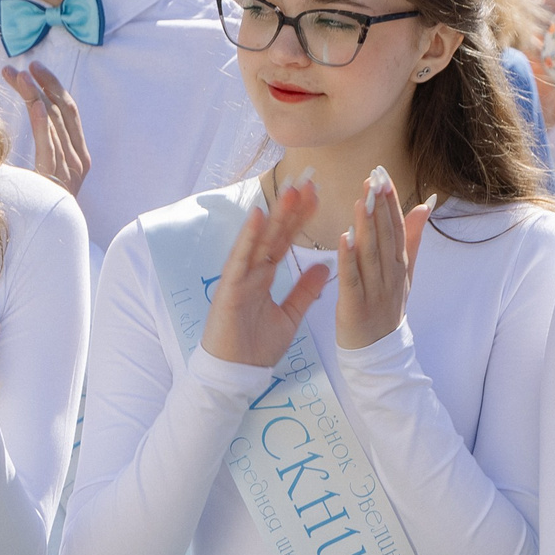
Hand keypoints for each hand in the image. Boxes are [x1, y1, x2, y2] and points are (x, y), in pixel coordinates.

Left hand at [2, 63, 90, 195]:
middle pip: (63, 110)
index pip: (67, 111)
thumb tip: (16, 129)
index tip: (32, 68)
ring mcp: (69, 168)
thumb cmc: (41, 207)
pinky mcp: (57, 178)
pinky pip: (51, 145)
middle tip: (23, 65)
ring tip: (16, 73)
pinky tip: (36, 103)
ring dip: (35, 94)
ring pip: (55, 121)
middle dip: (44, 83)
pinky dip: (44, 122)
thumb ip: (40, 150)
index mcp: (77, 155)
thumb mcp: (44, 174)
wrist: (51, 241)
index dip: (52, 86)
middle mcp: (78, 158)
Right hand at [200, 173, 332, 367]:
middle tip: (308, 180)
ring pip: (259, 240)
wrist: (236, 374)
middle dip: (291, 207)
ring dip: (275, 214)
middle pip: (274, 233)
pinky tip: (259, 216)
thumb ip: (305, 291)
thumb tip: (325, 267)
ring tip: (291, 189)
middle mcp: (251, 271)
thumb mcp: (290, 316)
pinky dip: (248, 237)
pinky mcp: (228, 289)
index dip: (300, 217)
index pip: (285, 240)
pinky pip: (240, 259)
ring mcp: (239, 277)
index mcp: (265, 276)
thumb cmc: (257, 347)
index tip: (317, 195)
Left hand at [334, 171, 432, 350]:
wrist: (379, 352)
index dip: (391, 201)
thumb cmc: (387, 308)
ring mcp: (374, 291)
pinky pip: (352, 279)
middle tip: (374, 178)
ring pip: (370, 254)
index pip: (397, 227)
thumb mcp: (404, 272)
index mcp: (399, 265)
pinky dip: (348, 259)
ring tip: (362, 199)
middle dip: (380, 206)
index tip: (383, 175)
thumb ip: (412, 238)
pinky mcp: (355, 306)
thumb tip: (425, 204)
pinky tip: (344, 238)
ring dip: (366, 225)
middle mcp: (390, 275)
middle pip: (385, 236)